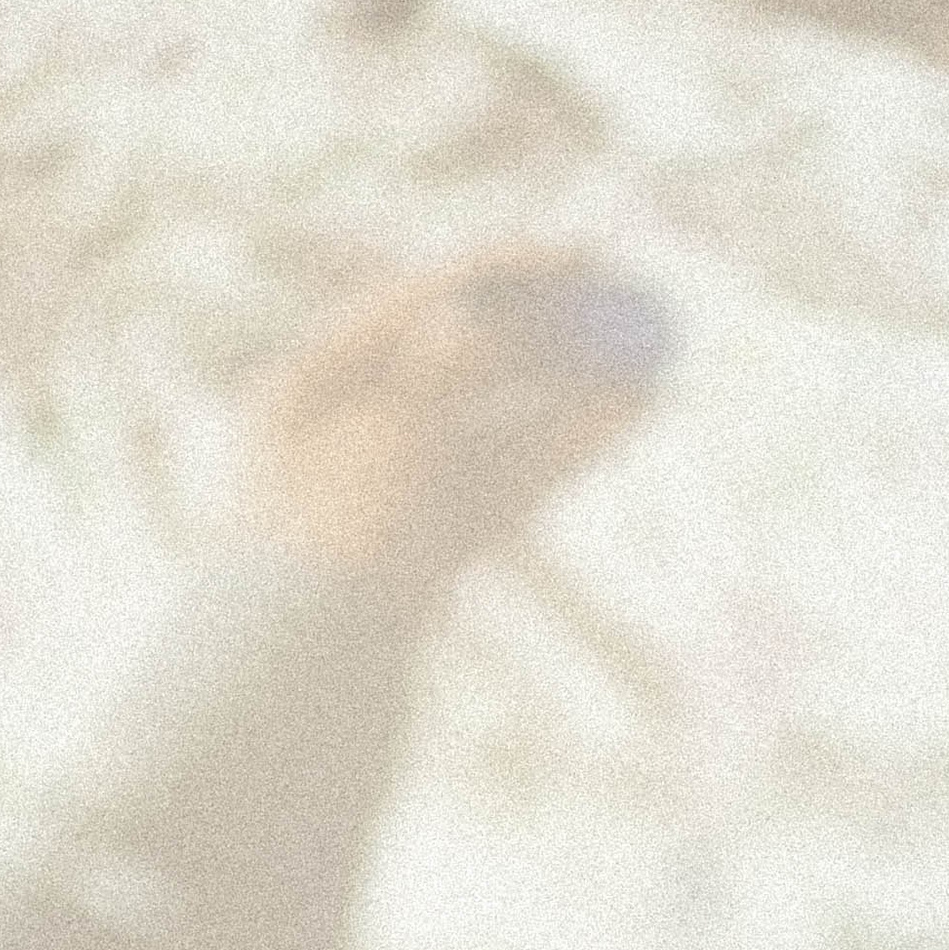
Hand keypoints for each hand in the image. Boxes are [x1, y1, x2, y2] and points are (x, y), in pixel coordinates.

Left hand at [246, 257, 651, 584]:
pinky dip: (564, 445)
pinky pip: (509, 479)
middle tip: (623, 299)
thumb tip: (476, 317)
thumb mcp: (382, 450)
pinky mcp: (437, 546)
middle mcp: (352, 425)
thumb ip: (435, 378)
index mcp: (312, 385)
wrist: (300, 693)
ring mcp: (397, 490)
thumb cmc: (324, 559)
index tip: (576, 256)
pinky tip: (622, 415)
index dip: (502, 275)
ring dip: (573, 388)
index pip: (417, 304)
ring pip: (498, 420)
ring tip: (648, 362)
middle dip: (547, 330)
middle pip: (462, 356)